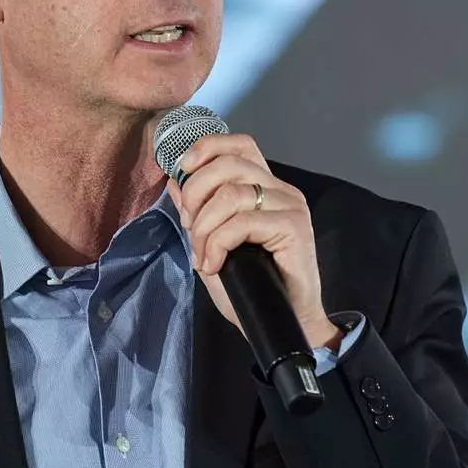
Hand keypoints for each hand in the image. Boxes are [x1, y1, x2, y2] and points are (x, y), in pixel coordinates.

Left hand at [168, 133, 340, 349]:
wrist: (287, 322)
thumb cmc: (252, 287)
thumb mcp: (213, 246)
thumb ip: (197, 214)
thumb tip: (173, 183)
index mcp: (265, 186)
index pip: (240, 144)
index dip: (208, 147)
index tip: (183, 170)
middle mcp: (281, 190)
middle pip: (229, 164)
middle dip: (196, 193)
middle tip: (189, 228)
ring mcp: (290, 206)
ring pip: (230, 194)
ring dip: (203, 228)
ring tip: (203, 256)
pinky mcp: (294, 227)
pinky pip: (242, 223)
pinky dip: (217, 244)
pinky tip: (214, 265)